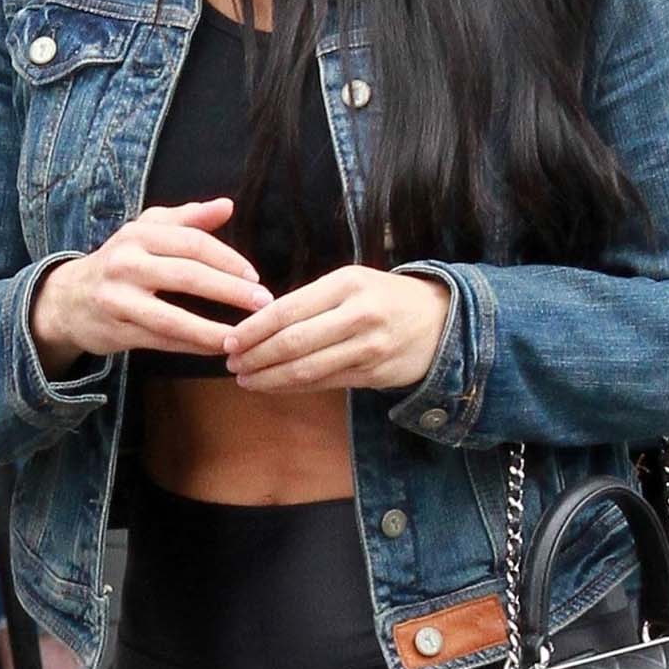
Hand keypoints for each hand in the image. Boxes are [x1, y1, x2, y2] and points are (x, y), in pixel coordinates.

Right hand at [29, 198, 270, 374]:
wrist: (68, 299)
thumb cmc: (119, 261)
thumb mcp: (146, 230)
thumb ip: (188, 218)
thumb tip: (227, 206)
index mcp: (139, 234)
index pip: (193, 243)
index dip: (228, 261)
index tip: (255, 277)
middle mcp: (126, 263)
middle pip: (187, 276)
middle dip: (230, 291)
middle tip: (263, 303)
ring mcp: (118, 299)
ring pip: (172, 316)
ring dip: (212, 329)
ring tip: (243, 335)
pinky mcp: (116, 330)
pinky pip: (161, 340)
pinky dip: (192, 345)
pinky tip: (218, 347)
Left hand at [223, 266, 453, 393]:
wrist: (440, 320)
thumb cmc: (384, 298)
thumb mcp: (351, 282)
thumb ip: (310, 300)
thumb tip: (258, 321)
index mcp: (347, 284)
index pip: (287, 310)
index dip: (253, 329)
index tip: (229, 340)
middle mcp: (358, 315)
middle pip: (292, 343)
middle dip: (255, 356)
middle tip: (230, 362)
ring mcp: (367, 348)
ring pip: (306, 369)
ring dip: (268, 377)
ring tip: (244, 378)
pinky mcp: (373, 374)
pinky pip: (323, 383)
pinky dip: (292, 386)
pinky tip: (272, 385)